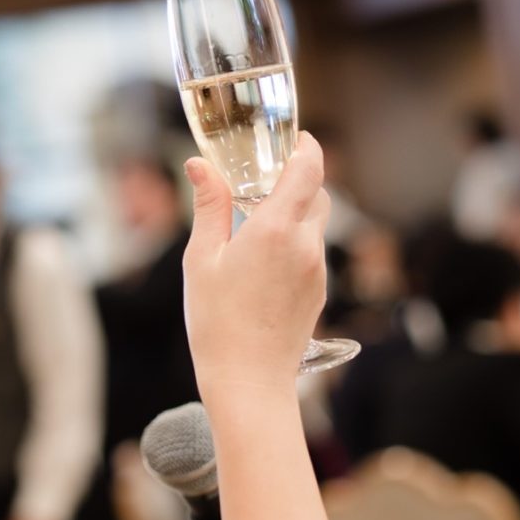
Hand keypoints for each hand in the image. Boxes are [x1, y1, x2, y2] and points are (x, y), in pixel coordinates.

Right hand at [182, 132, 329, 394]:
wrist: (248, 381)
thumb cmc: (217, 322)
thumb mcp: (202, 258)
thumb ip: (209, 206)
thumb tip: (200, 165)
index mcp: (274, 229)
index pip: (308, 169)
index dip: (306, 146)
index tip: (293, 138)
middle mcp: (305, 245)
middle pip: (317, 193)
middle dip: (297, 179)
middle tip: (264, 177)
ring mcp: (317, 270)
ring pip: (315, 224)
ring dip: (295, 212)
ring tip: (257, 221)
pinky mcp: (319, 291)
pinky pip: (312, 251)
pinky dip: (295, 241)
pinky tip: (263, 259)